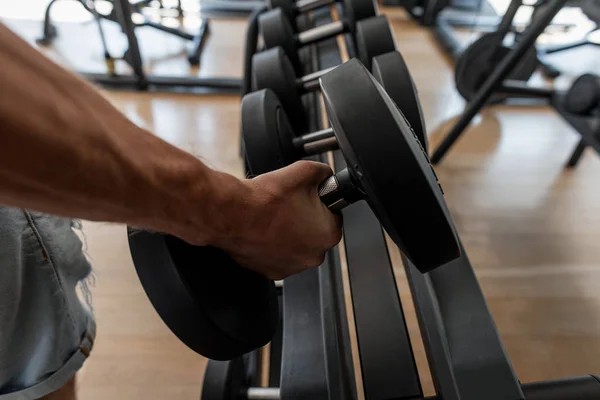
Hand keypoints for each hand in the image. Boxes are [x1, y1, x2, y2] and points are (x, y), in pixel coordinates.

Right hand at [216, 161, 342, 279]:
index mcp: (328, 234)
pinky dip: (273, 245)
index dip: (320, 203)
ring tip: (274, 218)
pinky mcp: (272, 272)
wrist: (232, 214)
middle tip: (288, 207)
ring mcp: (292, 267)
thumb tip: (326, 175)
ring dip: (289, 234)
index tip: (307, 199)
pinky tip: (265, 230)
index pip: (333, 215)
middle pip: (315, 233)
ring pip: (297, 246)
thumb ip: (324, 172)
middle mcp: (313, 256)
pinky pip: (279, 256)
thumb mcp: (304, 171)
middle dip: (305, 220)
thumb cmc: (265, 199)